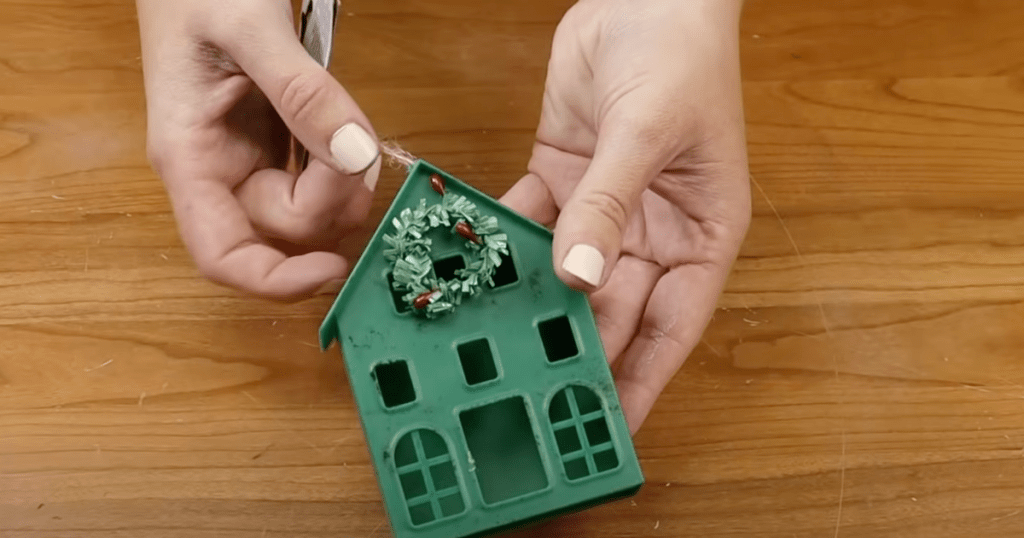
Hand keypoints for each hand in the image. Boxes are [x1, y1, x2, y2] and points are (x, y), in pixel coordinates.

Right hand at [136, 0, 380, 299]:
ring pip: (314, 208)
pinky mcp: (279, 142)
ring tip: (349, 122)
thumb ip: (301, 90)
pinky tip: (348, 126)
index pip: (222, 256)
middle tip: (352, 140)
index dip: (275, 280)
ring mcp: (252, 158)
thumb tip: (353, 153)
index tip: (332, 267)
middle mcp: (221, 171)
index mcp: (191, 157)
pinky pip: (324, 176)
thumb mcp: (248, 27)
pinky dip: (349, 162)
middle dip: (332, 198)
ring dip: (348, 181)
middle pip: (286, 230)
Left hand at [501, 0, 750, 433]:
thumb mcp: (647, 135)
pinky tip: (473, 273)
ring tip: (491, 346)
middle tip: (531, 392)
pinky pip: (531, 225)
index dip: (645, 380)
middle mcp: (651, 232)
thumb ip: (609, 206)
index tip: (611, 429)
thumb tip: (580, 278)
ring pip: (565, 273)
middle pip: (611, 308)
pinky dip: (504, 246)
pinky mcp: (562, 180)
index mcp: (700, 234)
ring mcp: (604, 209)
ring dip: (531, 304)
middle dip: (575, 350)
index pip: (673, 325)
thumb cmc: (680, 55)